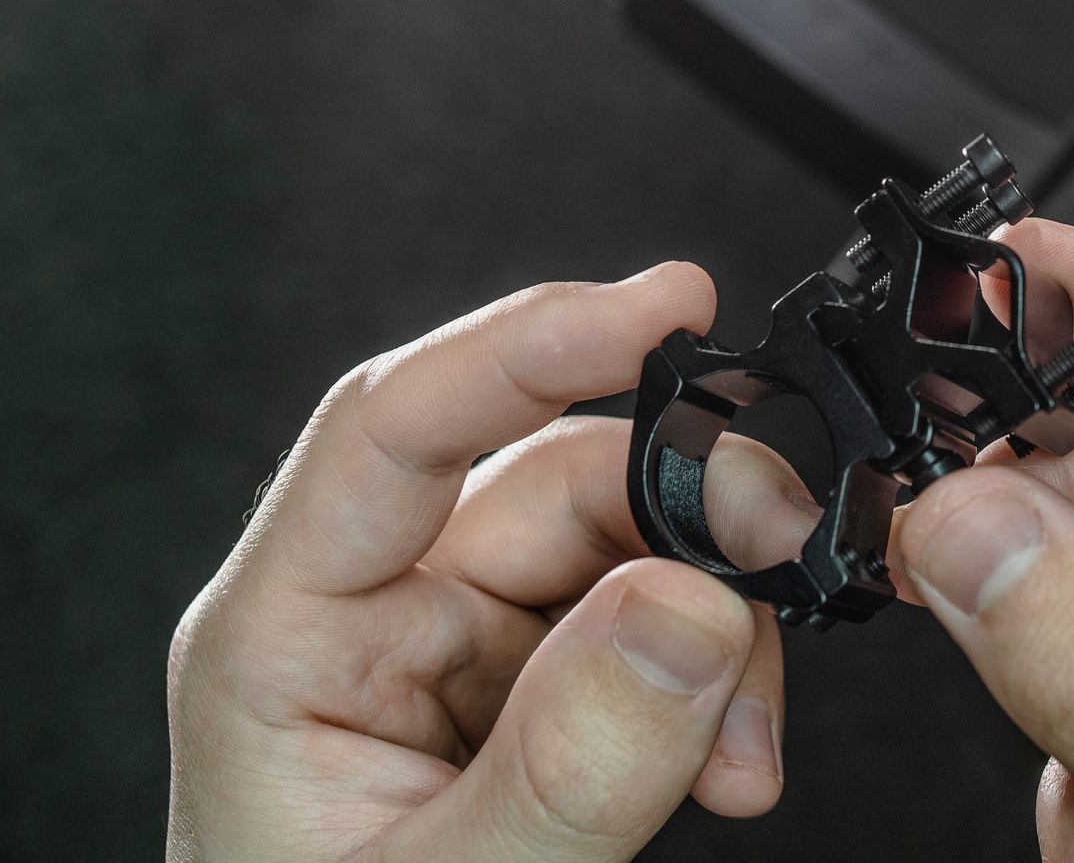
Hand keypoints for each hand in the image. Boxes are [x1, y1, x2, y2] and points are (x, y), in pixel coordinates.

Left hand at [168, 266, 812, 861]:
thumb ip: (570, 766)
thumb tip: (693, 601)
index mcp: (286, 640)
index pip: (394, 429)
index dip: (527, 341)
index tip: (663, 307)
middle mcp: (376, 618)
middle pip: (552, 477)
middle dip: (689, 516)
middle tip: (787, 569)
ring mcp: (461, 652)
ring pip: (627, 542)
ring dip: (722, 616)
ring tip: (747, 744)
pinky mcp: (537, 690)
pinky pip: (655, 623)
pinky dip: (723, 676)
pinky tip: (734, 760)